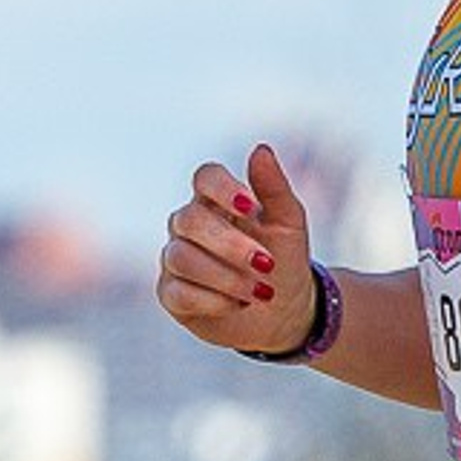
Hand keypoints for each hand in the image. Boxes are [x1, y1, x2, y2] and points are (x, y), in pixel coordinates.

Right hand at [157, 141, 315, 355]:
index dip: (222, 188)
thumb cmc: (285, 259)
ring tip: (262, 292)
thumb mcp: (289, 224)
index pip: (205, 177)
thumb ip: (275, 187)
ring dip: (227, 277)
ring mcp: (176, 259)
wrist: (285, 311)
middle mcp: (189, 226)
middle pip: (190, 219)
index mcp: (217, 201)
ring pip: (182, 258)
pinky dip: (214, 300)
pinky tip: (240, 304)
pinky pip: (179, 292)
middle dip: (229, 244)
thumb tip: (261, 149)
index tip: (250, 206)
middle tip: (266, 263)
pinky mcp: (171, 294)